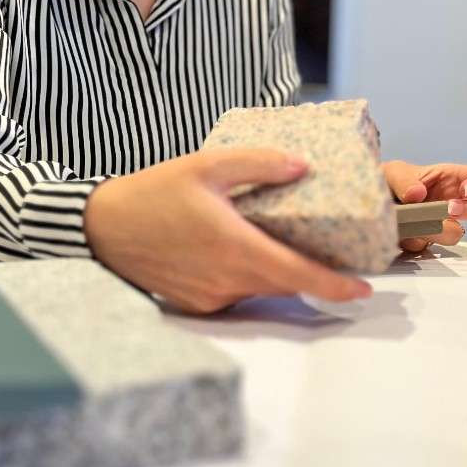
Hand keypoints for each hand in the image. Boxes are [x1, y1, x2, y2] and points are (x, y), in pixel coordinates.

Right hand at [84, 149, 372, 313]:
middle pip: (284, 284)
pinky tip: (242, 250)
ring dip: (278, 272)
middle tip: (334, 254)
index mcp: (234, 248)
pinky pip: (235, 293)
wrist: (102, 228)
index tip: (364, 288)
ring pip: (260, 288)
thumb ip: (258, 163)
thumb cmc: (153, 193)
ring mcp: (209, 297)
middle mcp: (226, 281)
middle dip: (313, 275)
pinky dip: (249, 276)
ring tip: (288, 245)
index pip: (298, 275)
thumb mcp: (206, 165)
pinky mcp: (195, 304)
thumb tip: (301, 164)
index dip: (335, 286)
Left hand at [383, 160, 466, 252]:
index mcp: (450, 179)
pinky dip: (413, 240)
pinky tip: (400, 231)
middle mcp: (451, 203)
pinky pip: (427, 247)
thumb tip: (417, 194)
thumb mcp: (393, 172)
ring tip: (417, 222)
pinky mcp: (424, 242)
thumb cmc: (388, 181)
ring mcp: (440, 224)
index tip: (466, 190)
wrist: (368, 202)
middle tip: (450, 209)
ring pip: (455, 233)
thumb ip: (404, 179)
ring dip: (439, 229)